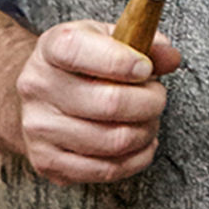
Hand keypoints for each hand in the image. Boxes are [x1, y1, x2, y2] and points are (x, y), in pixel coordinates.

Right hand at [14, 19, 180, 184]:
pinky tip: (141, 142)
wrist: (42, 94)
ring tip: (148, 119)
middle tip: (157, 96)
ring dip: (146, 131)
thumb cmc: (85, 62)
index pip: (79, 51)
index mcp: (52, 47)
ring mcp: (38, 128)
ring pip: (113, 141)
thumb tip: (170, 58)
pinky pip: (105, 170)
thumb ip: (145, 41)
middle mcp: (38, 87)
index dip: (121, 61)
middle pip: (109, 103)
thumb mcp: (111, 38)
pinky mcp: (46, 162)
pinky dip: (136, 158)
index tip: (145, 68)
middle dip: (150, 101)